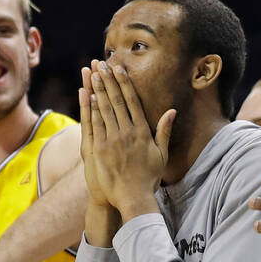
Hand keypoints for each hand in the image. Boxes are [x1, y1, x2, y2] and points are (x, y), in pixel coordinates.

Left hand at [79, 60, 173, 220]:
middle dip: (109, 80)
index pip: (133, 101)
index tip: (119, 69)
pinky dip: (91, 108)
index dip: (125, 83)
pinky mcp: (100, 149)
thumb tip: (172, 111)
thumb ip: (164, 131)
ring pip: (104, 109)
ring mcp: (112, 140)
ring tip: (93, 73)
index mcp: (142, 131)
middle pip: (117, 100)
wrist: (134, 198)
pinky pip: (95, 124)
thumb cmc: (149, 178)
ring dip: (98, 89)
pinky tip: (88, 95)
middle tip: (102, 64)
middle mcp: (127, 132)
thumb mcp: (161, 154)